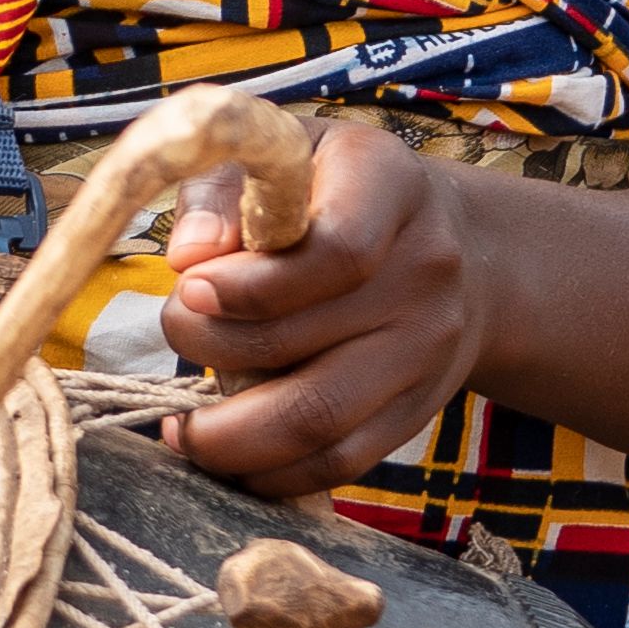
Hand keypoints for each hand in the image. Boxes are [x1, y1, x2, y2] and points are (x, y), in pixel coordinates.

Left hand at [160, 117, 492, 496]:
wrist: (454, 247)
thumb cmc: (334, 190)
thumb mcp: (285, 156)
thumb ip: (225, 193)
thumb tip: (188, 256)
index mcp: (389, 187)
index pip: (338, 252)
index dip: (253, 285)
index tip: (189, 287)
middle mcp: (424, 270)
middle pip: (311, 342)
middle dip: (213, 347)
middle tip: (174, 329)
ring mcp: (427, 349)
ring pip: (322, 418)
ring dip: (233, 435)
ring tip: (181, 426)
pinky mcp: (417, 411)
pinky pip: (342, 460)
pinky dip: (273, 472)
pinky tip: (224, 454)